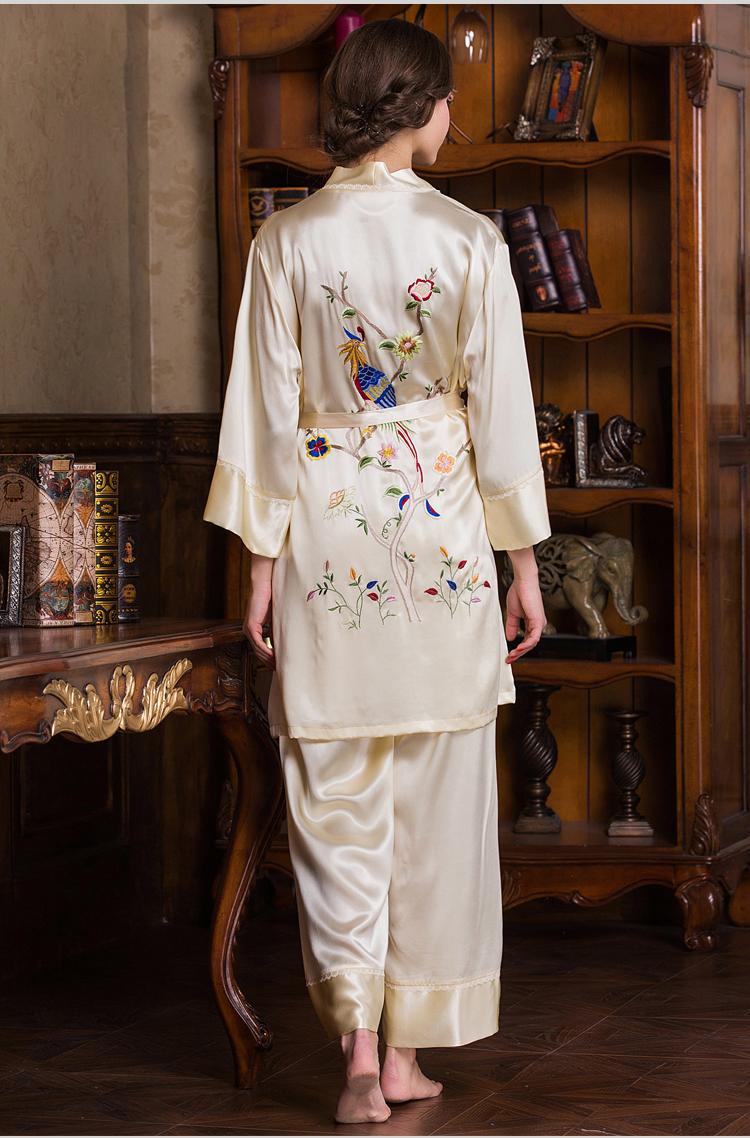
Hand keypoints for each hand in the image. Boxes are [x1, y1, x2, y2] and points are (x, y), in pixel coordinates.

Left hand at [243, 554, 275, 668]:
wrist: (266, 584)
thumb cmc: (273, 598)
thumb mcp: (277, 619)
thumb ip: (278, 631)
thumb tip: (286, 645)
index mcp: (254, 630)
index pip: (261, 649)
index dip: (270, 659)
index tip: (280, 666)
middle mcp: (249, 631)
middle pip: (258, 653)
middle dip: (270, 663)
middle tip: (281, 671)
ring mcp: (248, 629)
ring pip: (258, 650)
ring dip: (269, 660)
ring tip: (280, 667)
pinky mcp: (251, 626)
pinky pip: (258, 643)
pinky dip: (267, 652)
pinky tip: (275, 658)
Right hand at [504, 557, 545, 663]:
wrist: (523, 582)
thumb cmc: (519, 593)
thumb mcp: (513, 614)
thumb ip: (512, 626)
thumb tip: (511, 638)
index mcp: (532, 622)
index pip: (526, 640)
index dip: (518, 649)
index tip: (508, 655)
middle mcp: (537, 624)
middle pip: (529, 644)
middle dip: (519, 654)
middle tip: (508, 659)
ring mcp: (539, 624)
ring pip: (532, 643)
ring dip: (521, 651)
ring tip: (511, 655)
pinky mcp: (538, 622)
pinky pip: (534, 638)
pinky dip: (526, 645)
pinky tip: (518, 649)